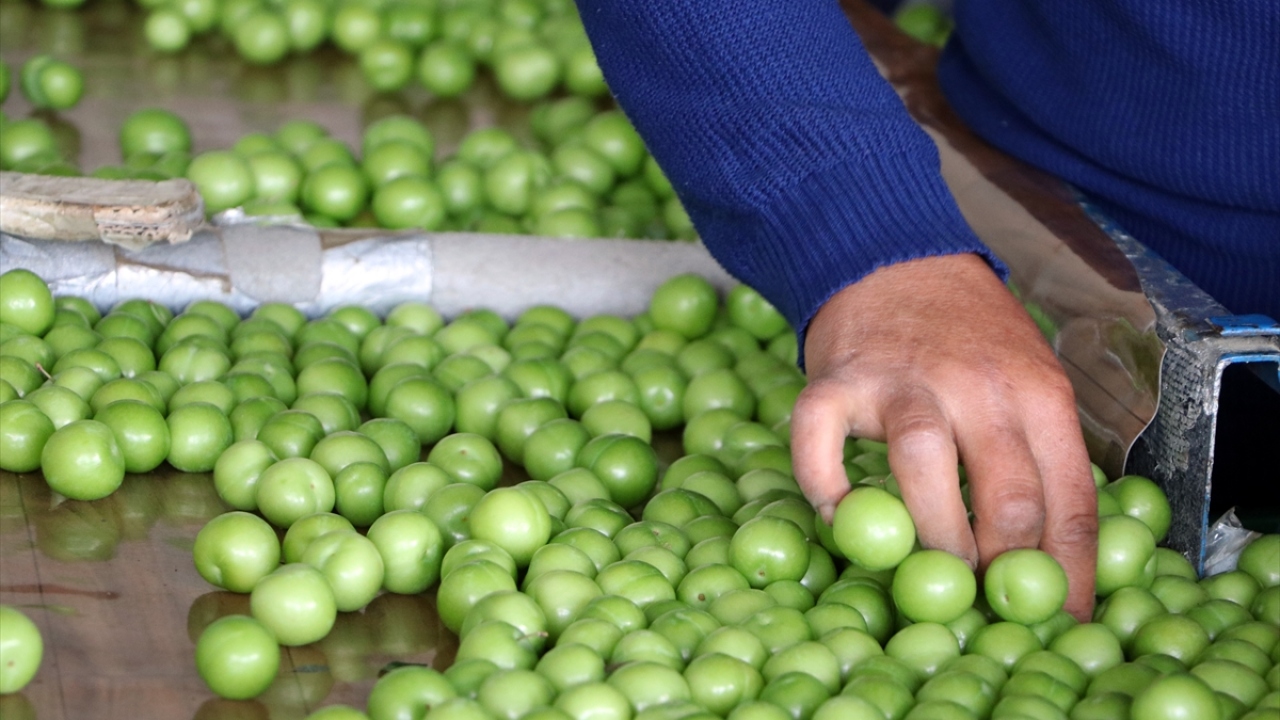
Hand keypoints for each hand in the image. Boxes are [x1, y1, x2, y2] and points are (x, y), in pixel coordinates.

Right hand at [791, 253, 1097, 619]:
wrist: (898, 260)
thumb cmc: (970, 339)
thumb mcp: (1030, 382)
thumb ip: (1039, 457)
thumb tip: (1053, 566)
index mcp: (1038, 393)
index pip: (1070, 498)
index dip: (1070, 572)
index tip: (1062, 623)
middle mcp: (977, 385)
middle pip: (1006, 490)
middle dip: (1005, 570)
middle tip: (995, 610)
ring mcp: (903, 380)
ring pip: (923, 464)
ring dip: (932, 536)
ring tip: (932, 580)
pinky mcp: (837, 380)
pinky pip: (821, 440)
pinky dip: (824, 485)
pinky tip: (838, 517)